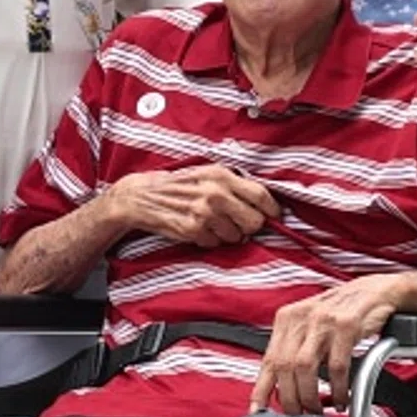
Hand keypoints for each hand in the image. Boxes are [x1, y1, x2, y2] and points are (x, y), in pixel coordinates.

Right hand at [107, 164, 280, 247]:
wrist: (143, 196)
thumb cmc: (180, 185)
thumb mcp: (207, 173)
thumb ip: (234, 184)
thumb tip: (265, 204)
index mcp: (221, 175)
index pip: (261, 195)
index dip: (272, 210)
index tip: (274, 216)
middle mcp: (215, 193)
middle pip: (254, 221)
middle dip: (249, 225)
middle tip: (238, 222)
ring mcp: (204, 213)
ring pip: (236, 236)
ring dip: (227, 234)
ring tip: (211, 222)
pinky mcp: (193, 230)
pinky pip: (216, 243)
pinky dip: (210, 240)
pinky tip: (198, 228)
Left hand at [251, 274, 400, 414]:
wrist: (373, 291)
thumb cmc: (340, 313)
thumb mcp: (309, 325)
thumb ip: (294, 350)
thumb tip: (281, 386)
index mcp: (287, 318)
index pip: (269, 359)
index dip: (262, 388)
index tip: (257, 409)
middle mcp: (301, 317)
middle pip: (284, 366)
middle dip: (290, 398)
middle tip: (299, 413)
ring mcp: (323, 320)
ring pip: (304, 368)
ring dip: (310, 396)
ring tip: (318, 409)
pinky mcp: (345, 326)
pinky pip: (336, 367)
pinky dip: (338, 389)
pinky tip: (341, 397)